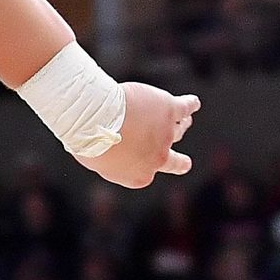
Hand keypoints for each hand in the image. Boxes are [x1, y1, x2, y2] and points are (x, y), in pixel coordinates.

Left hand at [77, 81, 199, 189]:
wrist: (94, 119)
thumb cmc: (87, 140)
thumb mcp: (96, 161)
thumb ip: (112, 160)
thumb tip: (114, 152)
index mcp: (139, 176)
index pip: (146, 170)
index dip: (138, 160)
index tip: (131, 152)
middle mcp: (157, 158)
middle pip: (176, 162)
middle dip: (179, 162)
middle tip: (183, 163)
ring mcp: (166, 134)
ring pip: (179, 131)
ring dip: (180, 126)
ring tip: (183, 121)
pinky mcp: (169, 110)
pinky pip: (187, 107)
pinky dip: (190, 104)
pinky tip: (192, 103)